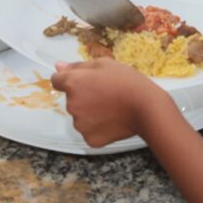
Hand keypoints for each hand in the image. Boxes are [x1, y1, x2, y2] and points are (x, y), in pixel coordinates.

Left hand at [51, 59, 170, 146]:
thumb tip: (58, 67)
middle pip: (71, 99)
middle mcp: (71, 105)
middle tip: (105, 93)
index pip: (57, 81)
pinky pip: (89, 130)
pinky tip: (112, 120)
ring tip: (111, 107)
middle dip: (83, 96)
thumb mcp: (103, 64)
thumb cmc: (126, 81)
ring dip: (90, 112)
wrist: (145, 107)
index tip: (85, 82)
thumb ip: (77, 66)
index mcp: (73, 83)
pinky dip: (98, 126)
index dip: (70, 79)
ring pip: (80, 116)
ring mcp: (80, 124)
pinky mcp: (89, 139)